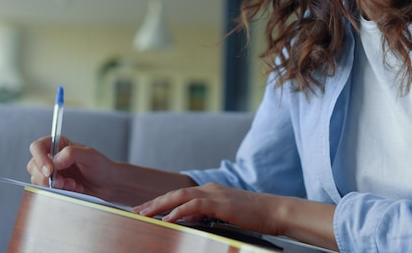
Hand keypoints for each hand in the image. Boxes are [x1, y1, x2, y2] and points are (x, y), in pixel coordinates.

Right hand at [27, 135, 116, 199]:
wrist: (108, 185)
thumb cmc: (101, 167)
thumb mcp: (90, 156)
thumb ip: (72, 154)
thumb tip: (54, 161)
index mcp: (58, 144)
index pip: (37, 147)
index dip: (40, 158)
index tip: (50, 171)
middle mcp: (52, 158)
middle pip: (33, 166)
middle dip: (47, 177)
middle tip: (64, 182)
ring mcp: (51, 174)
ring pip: (38, 180)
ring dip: (55, 186)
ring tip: (74, 185)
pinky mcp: (54, 187)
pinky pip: (46, 191)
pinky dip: (59, 192)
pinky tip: (74, 190)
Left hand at [132, 182, 284, 235]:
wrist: (275, 211)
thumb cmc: (254, 216)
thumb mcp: (226, 216)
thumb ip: (208, 216)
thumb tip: (190, 221)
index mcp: (211, 191)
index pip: (181, 195)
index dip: (162, 202)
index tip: (146, 209)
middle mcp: (210, 189)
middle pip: (175, 193)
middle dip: (154, 202)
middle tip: (136, 210)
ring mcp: (215, 194)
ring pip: (180, 196)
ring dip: (160, 205)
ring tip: (144, 214)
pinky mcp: (221, 202)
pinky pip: (194, 205)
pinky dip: (179, 211)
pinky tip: (168, 218)